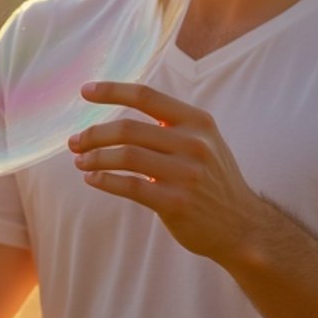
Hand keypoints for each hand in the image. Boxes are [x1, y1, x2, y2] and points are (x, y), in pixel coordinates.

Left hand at [68, 81, 260, 260]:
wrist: (242, 225)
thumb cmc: (214, 182)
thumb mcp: (206, 142)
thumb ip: (173, 127)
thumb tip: (120, 119)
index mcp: (198, 122)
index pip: (146, 96)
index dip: (111, 91)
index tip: (84, 92)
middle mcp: (193, 143)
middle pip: (128, 129)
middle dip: (94, 134)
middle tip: (75, 142)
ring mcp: (185, 174)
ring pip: (125, 156)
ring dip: (95, 157)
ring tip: (80, 161)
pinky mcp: (175, 202)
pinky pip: (129, 186)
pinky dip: (105, 181)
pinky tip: (93, 179)